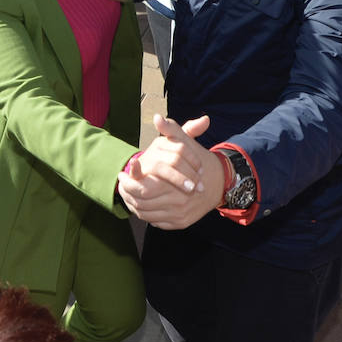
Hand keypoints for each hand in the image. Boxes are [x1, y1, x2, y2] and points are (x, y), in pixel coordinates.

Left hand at [116, 115, 224, 229]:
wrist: (220, 182)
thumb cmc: (199, 160)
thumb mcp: (186, 143)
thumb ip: (171, 130)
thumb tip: (158, 118)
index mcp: (175, 183)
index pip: (143, 189)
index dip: (128, 183)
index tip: (121, 174)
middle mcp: (178, 202)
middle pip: (142, 203)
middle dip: (127, 194)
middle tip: (121, 185)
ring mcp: (179, 214)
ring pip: (147, 214)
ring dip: (133, 205)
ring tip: (127, 194)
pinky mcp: (181, 223)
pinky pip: (156, 222)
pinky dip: (146, 214)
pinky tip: (140, 204)